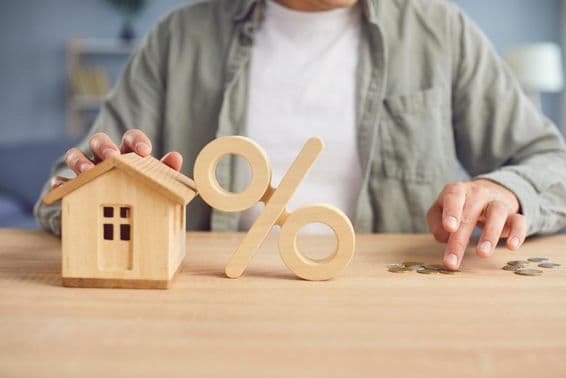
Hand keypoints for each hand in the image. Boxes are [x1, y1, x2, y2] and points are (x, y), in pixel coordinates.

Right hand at [50, 129, 182, 188]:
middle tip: (111, 155)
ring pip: (75, 155)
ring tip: (86, 170)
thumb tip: (175, 157)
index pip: (130, 138)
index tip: (144, 151)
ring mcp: (85, 171)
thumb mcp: (153, 184)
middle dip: (104, 145)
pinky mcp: (70, 188)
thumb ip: (164, 172)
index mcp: (127, 154)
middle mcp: (104, 158)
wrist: (116, 220)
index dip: (136, 141)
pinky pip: (61, 182)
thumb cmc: (137, 194)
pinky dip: (61, 183)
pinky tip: (63, 187)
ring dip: (79, 161)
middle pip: (99, 141)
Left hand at [426, 179, 526, 269]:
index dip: (451, 212)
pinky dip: (517, 233)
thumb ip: (436, 221)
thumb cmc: (460, 204)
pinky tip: (512, 246)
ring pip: (497, 213)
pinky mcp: (514, 213)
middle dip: (460, 239)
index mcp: (458, 191)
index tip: (449, 228)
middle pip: (470, 214)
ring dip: (490, 234)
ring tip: (482, 254)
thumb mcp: (441, 208)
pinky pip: (519, 221)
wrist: (490, 190)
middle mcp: (478, 193)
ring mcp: (497, 202)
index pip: (454, 197)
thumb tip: (443, 238)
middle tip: (453, 261)